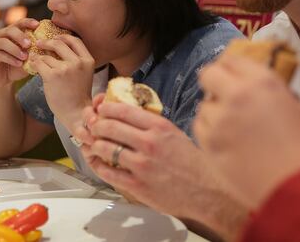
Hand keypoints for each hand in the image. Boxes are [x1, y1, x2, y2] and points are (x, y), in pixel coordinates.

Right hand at [0, 18, 38, 86]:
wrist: (4, 79)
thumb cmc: (18, 65)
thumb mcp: (29, 56)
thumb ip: (35, 50)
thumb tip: (48, 45)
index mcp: (10, 32)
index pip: (19, 23)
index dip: (28, 22)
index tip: (37, 25)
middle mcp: (0, 35)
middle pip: (10, 30)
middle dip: (21, 36)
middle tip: (29, 44)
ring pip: (3, 42)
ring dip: (15, 49)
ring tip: (25, 57)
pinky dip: (10, 59)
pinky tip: (19, 64)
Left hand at [31, 34, 94, 132]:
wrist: (76, 113)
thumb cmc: (78, 94)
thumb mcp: (84, 74)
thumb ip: (75, 60)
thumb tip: (58, 45)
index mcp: (88, 60)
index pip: (75, 40)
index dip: (63, 36)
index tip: (55, 38)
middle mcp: (78, 62)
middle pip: (59, 43)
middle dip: (47, 42)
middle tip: (39, 43)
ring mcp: (65, 68)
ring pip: (46, 55)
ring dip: (39, 57)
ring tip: (35, 60)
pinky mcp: (52, 76)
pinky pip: (39, 64)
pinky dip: (34, 64)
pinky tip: (32, 67)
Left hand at [75, 101, 224, 221]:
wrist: (206, 190)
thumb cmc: (193, 162)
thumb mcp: (175, 134)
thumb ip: (153, 125)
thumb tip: (131, 116)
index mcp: (160, 127)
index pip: (124, 110)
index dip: (107, 109)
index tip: (101, 110)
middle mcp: (149, 143)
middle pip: (110, 127)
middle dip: (97, 125)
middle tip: (93, 126)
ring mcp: (142, 165)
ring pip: (106, 149)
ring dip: (96, 145)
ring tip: (94, 144)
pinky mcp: (137, 185)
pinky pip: (109, 173)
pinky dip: (98, 166)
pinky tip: (97, 163)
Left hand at [194, 54, 299, 208]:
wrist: (299, 188)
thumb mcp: (295, 108)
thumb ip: (270, 91)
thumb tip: (256, 86)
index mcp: (262, 82)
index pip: (232, 59)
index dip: (231, 67)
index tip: (232, 74)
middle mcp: (237, 96)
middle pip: (209, 74)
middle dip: (215, 82)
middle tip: (224, 94)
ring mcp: (220, 122)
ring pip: (203, 105)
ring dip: (214, 111)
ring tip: (231, 125)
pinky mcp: (209, 146)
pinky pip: (199, 129)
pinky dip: (209, 131)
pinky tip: (224, 139)